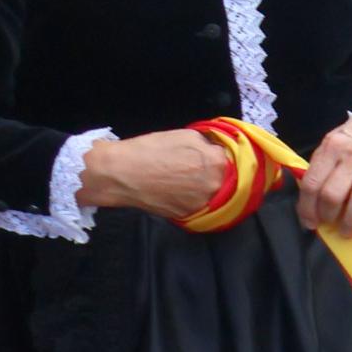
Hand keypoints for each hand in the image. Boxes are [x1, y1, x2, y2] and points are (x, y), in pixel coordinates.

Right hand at [78, 126, 237, 223]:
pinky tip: (178, 193)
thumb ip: (208, 146)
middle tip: (196, 171)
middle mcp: (214, 184)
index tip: (212, 160)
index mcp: (217, 161)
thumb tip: (218, 152)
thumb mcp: (187, 136)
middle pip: (225, 179)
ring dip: (204, 189)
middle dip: (214, 174)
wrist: (120, 172)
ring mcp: (201, 202)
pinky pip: (198, 207)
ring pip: (212, 195)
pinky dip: (192, 200)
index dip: (219, 159)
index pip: (231, 161)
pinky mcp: (187, 215)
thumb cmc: (151, 150)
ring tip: (185, 182)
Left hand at [296, 100, 351, 233]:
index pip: (312, 183)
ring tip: (347, 230)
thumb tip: (310, 195)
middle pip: (332, 194)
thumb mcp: (335, 140)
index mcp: (332, 147)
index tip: (309, 221)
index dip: (307, 208)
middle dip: (327, 216)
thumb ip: (323, 163)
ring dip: (351, 221)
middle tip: (328, 224)